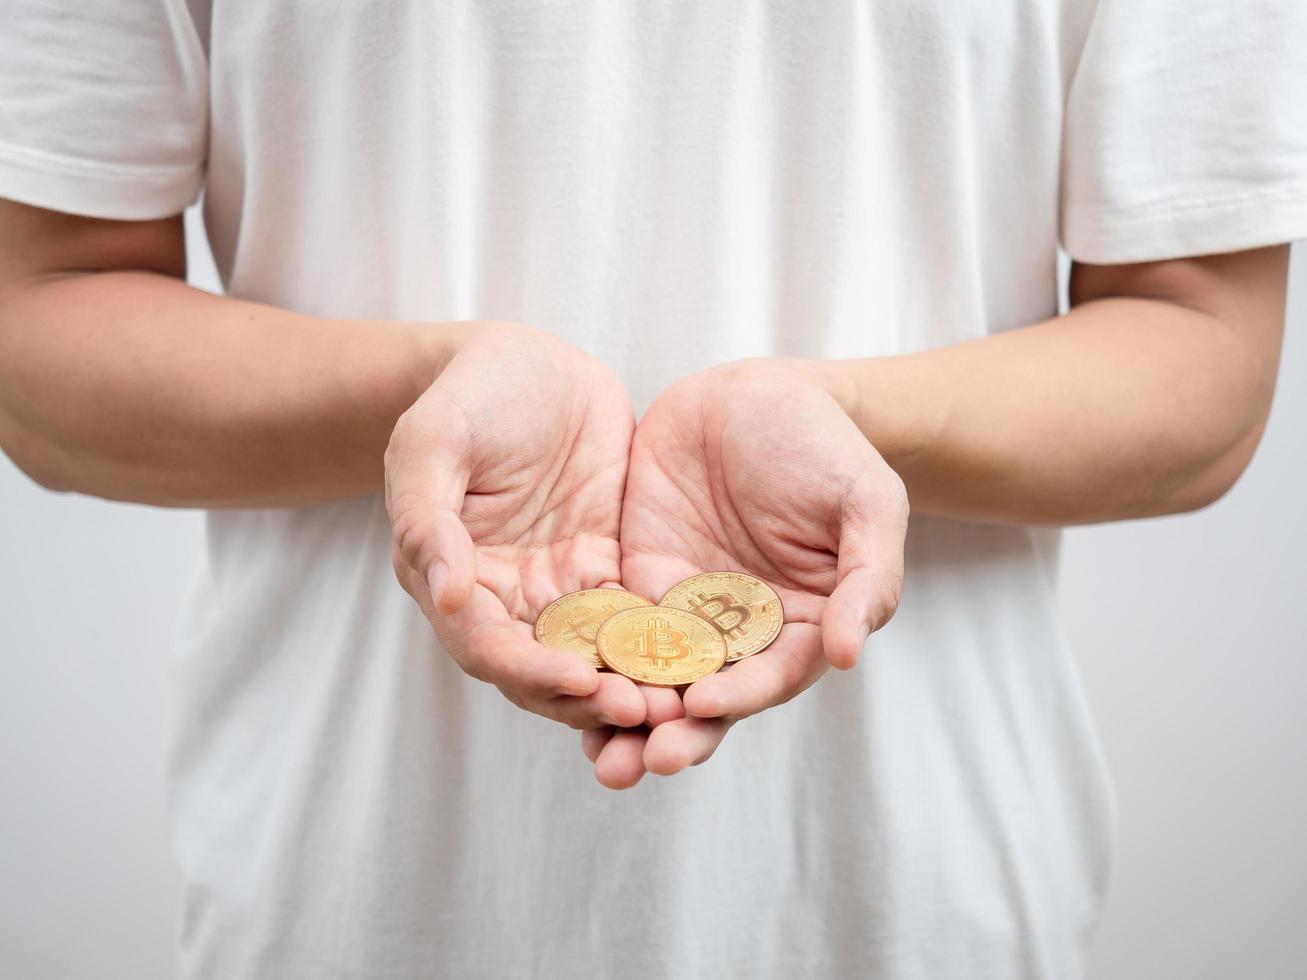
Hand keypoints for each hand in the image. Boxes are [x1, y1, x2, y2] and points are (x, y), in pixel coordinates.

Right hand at [385, 321, 651, 729]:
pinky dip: (660, 646)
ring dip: (631, 686)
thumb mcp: (435, 442)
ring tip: (681, 704)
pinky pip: (635, 618)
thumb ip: (430, 518)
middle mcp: (506, 597)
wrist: (531, 362)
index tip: (581, 682)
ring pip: (594, 657)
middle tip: (645, 712)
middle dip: (590, 699)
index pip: (488, 646)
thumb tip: (448, 595)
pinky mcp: (607, 567)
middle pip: (544, 671)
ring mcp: (560, 586)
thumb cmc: (470, 394)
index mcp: (454, 578)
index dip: (531, 670)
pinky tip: (702, 660)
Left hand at [582, 358, 908, 786]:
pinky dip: (589, 663)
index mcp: (799, 626)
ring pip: (651, 679)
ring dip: (623, 720)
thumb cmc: (826, 445)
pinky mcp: (635, 580)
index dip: (741, 696)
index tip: (703, 706)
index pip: (770, 676)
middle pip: (705, 698)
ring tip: (598, 755)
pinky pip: (608, 629)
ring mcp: (682, 610)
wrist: (756, 392)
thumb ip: (869, 576)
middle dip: (672, 734)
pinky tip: (558, 684)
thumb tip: (849, 654)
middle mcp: (738, 633)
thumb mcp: (866, 500)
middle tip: (637, 763)